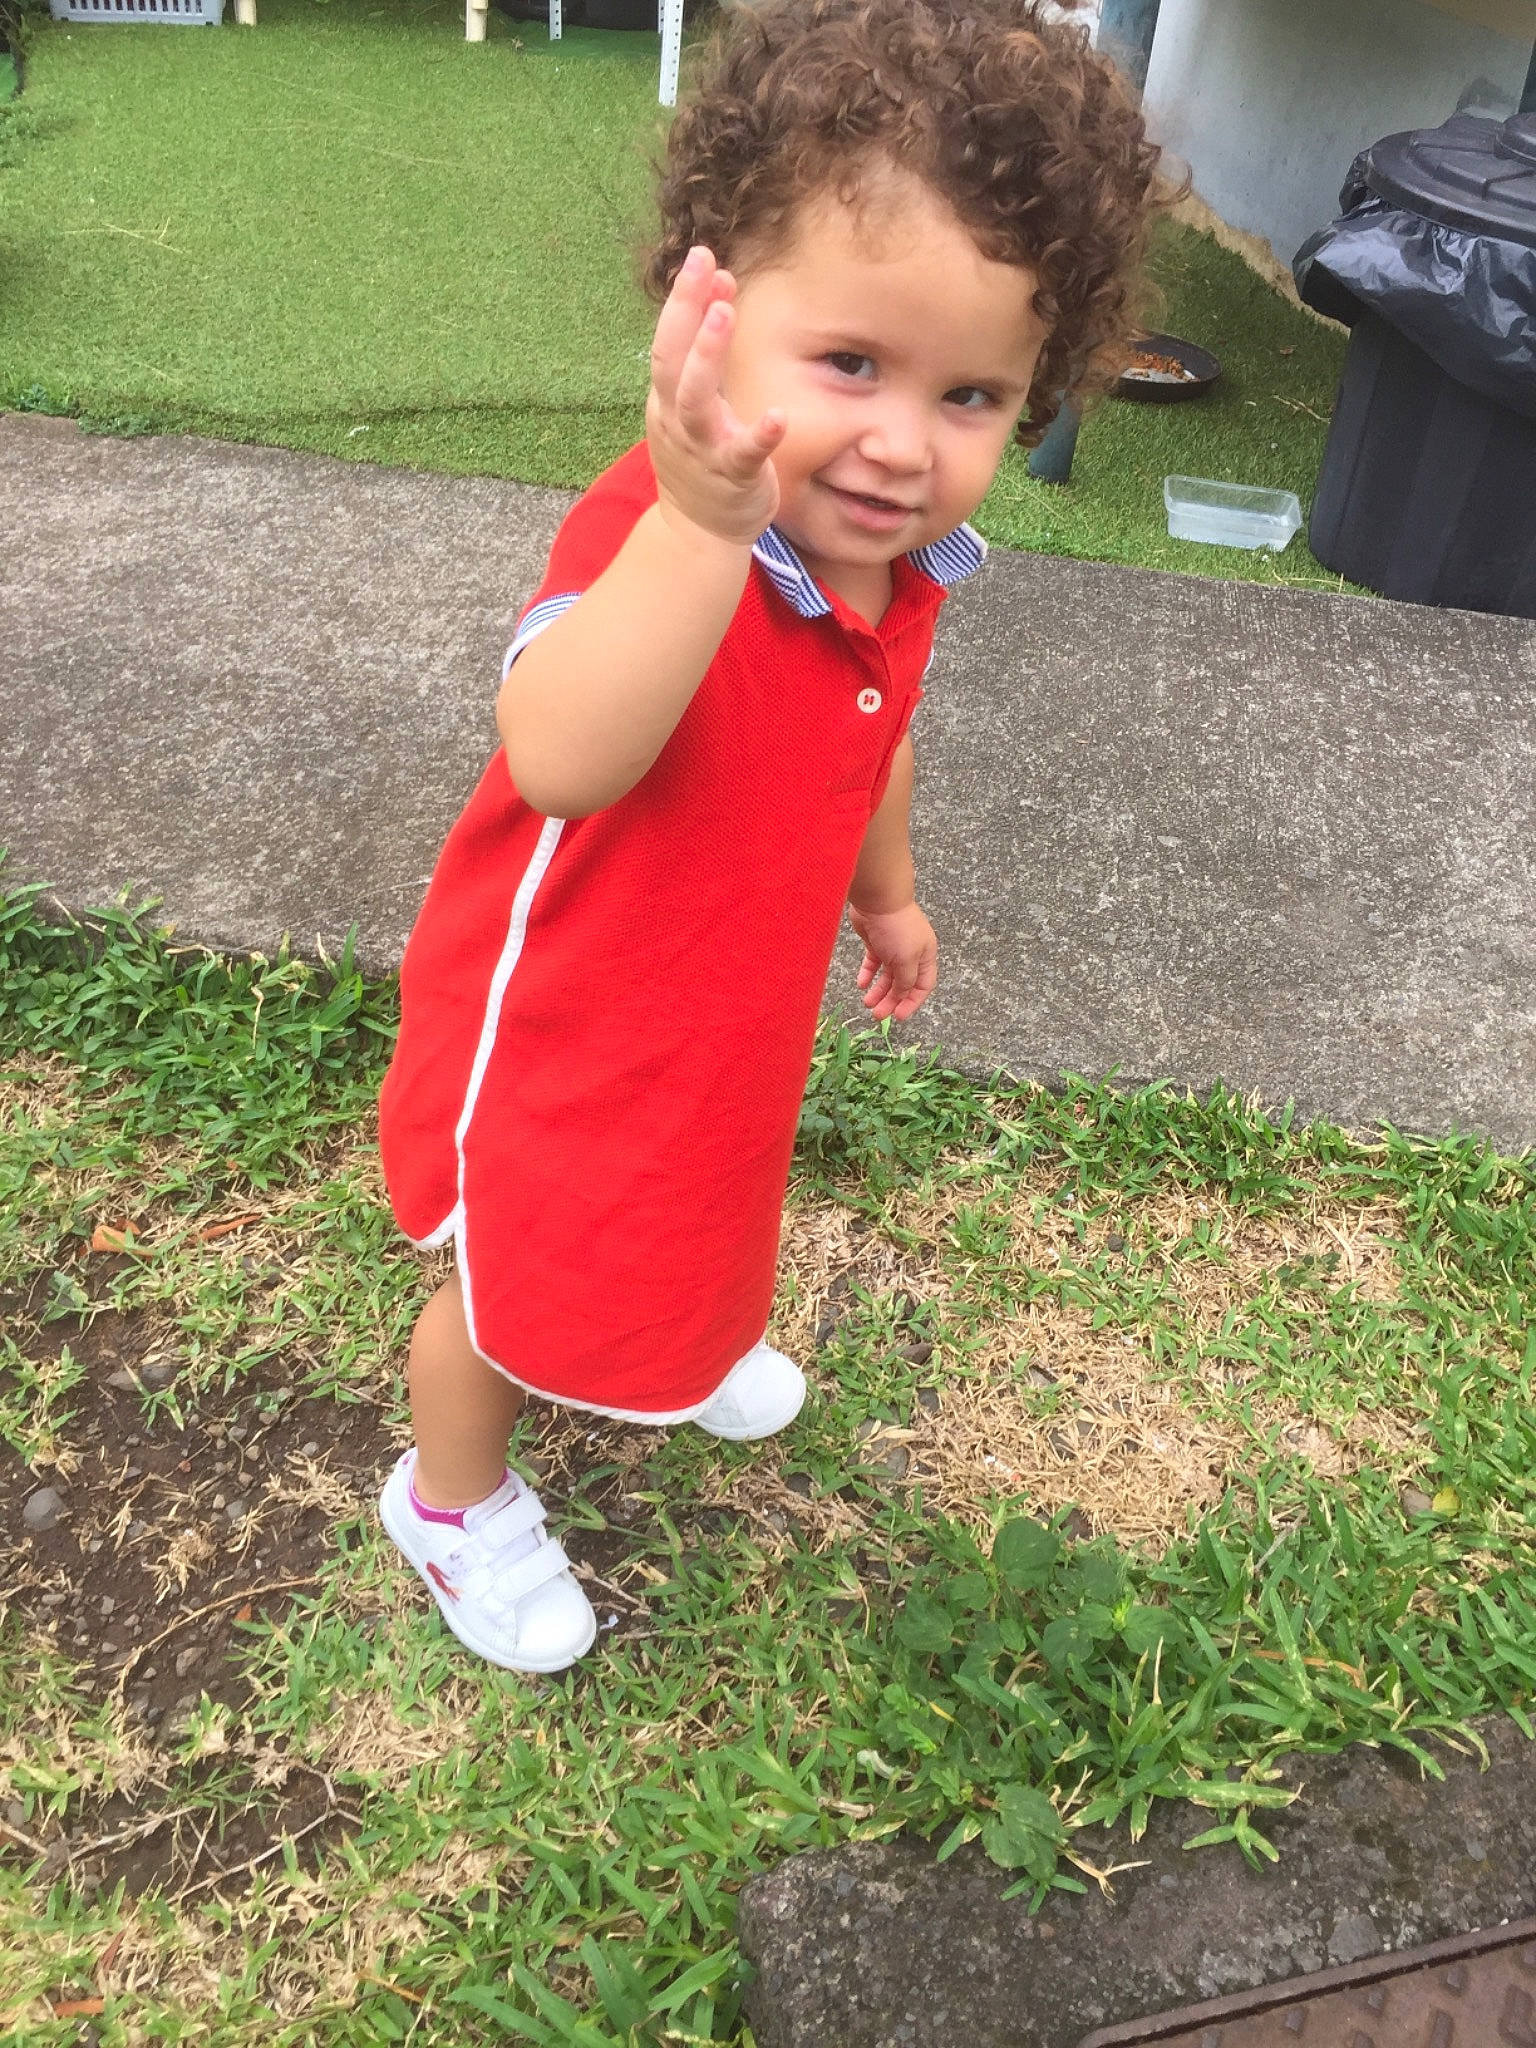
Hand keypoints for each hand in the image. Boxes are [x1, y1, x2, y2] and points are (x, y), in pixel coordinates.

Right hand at [646, 246, 786, 548]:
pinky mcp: (733, 478)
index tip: (703, 258)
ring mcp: (702, 450)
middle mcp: (677, 421)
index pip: (668, 342)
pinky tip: (779, 416)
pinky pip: (743, 455)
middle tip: (704, 264)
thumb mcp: (693, 404)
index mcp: (666, 401)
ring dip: (707, 357)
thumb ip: (705, 352)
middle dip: (684, 311)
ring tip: (723, 313)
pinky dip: (760, 436)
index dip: (683, 300)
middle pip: (671, 360)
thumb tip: (718, 287)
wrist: (698, 534)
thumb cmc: (700, 462)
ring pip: (696, 401)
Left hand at [848, 901, 937, 1022]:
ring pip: (887, 976)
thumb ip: (906, 980)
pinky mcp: (876, 942)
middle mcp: (911, 953)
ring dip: (879, 991)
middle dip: (891, 1000)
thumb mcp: (907, 959)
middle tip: (877, 1015)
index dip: (912, 1003)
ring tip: (867, 1004)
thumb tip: (902, 995)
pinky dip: (868, 975)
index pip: (923, 986)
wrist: (878, 900)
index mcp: (925, 956)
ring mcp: (893, 948)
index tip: (897, 1016)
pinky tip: (861, 985)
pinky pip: (873, 963)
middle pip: (903, 984)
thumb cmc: (898, 928)